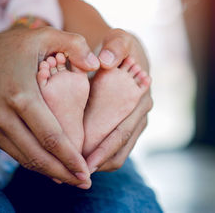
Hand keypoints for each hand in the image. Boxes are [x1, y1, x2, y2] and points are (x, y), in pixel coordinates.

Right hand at [0, 27, 98, 187]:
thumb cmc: (11, 48)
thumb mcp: (42, 36)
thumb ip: (73, 44)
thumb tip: (96, 65)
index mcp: (22, 96)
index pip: (51, 136)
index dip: (70, 157)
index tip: (87, 171)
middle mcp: (5, 117)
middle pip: (38, 156)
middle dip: (63, 173)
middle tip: (85, 184)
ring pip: (26, 159)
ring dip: (50, 173)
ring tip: (73, 181)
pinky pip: (16, 153)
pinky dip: (35, 164)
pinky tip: (52, 168)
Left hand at [85, 29, 152, 171]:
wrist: (125, 53)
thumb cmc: (119, 47)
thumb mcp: (119, 40)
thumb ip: (115, 46)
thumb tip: (105, 60)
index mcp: (141, 98)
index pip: (122, 130)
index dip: (104, 148)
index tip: (82, 160)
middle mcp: (141, 114)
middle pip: (120, 147)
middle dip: (98, 162)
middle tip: (73, 174)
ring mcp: (135, 122)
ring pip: (119, 152)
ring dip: (98, 163)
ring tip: (73, 171)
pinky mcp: (127, 125)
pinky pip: (116, 148)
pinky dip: (99, 156)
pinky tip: (79, 159)